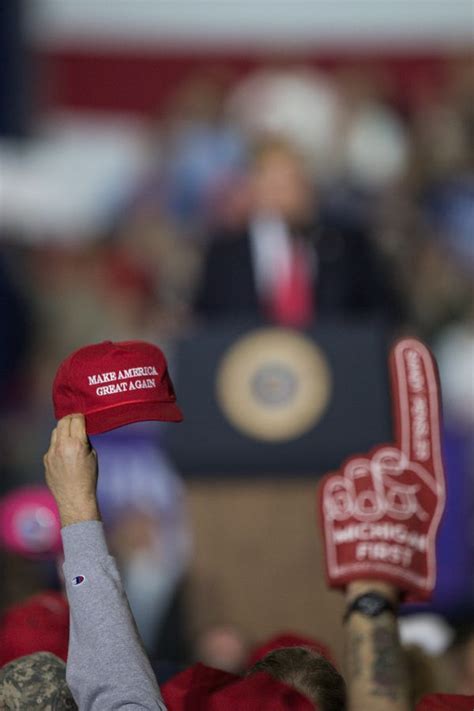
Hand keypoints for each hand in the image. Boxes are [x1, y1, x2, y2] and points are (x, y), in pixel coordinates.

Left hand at [44, 414, 100, 526]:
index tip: (83, 416)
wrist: (74, 497)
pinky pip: (52, 445)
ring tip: (70, 434)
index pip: (76, 420)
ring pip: (55, 432)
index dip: (81, 416)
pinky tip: (65, 452)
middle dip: (70, 418)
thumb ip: (84, 441)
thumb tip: (80, 431)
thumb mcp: (93, 456)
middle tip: (76, 419)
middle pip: (63, 422)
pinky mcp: (46, 459)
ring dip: (63, 429)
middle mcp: (62, 446)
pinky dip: (59, 444)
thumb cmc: (88, 478)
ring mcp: (51, 453)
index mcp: (76, 444)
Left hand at [318, 338, 445, 600]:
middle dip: (375, 480)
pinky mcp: (334, 494)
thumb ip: (407, 478)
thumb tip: (389, 459)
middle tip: (381, 512)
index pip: (420, 425)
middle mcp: (394, 474)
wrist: (378, 585)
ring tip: (366, 522)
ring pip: (353, 472)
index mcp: (423, 476)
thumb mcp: (421, 510)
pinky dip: (339, 505)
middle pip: (376, 457)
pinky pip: (334, 488)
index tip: (409, 349)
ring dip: (356, 494)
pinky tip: (350, 525)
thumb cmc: (404, 549)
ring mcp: (363, 483)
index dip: (415, 387)